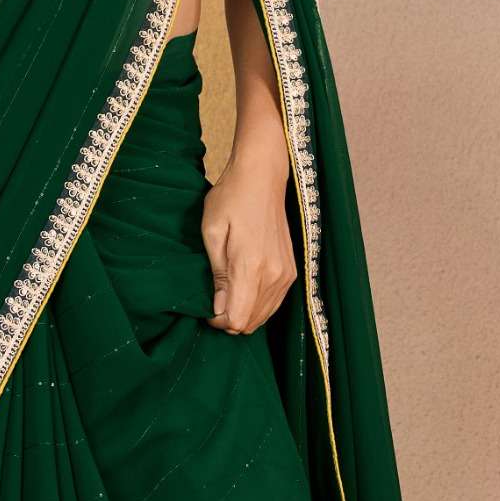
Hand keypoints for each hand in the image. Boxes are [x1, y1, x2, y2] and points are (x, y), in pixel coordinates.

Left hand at [200, 142, 295, 333]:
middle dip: (229, 319)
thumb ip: (218, 275)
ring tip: (227, 292)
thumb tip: (219, 309)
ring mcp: (287, 274)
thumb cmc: (231, 199)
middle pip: (251, 323)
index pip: (237, 319)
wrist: (262, 177)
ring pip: (263, 316)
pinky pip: (275, 303)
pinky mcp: (292, 271)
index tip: (207, 307)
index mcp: (251, 267)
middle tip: (215, 299)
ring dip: (243, 312)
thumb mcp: (212, 233)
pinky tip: (243, 288)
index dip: (218, 321)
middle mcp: (274, 275)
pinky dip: (257, 304)